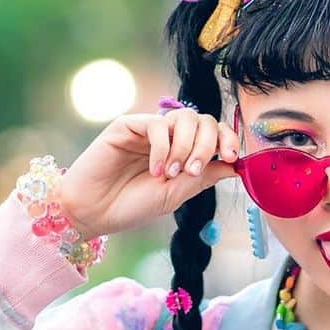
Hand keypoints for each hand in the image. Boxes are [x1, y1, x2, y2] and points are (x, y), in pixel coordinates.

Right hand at [56, 108, 239, 240]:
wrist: (94, 212)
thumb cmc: (132, 205)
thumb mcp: (176, 194)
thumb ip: (203, 177)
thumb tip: (235, 166)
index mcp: (183, 152)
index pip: (214, 133)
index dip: (228, 139)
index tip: (232, 158)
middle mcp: (168, 137)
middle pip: (203, 120)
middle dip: (207, 144)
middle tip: (193, 171)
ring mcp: (148, 130)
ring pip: (184, 118)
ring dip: (185, 146)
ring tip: (172, 174)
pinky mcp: (128, 125)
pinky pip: (156, 124)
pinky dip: (162, 148)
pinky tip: (154, 170)